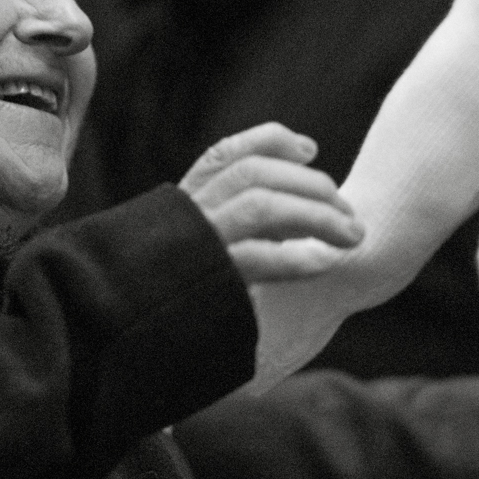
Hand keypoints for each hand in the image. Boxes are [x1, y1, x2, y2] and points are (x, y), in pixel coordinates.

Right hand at [180, 123, 363, 281]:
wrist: (126, 336)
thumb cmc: (181, 292)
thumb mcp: (202, 243)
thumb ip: (235, 218)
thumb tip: (291, 197)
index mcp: (187, 201)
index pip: (229, 153)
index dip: (273, 142)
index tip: (310, 150)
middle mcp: (189, 215)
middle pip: (254, 174)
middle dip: (310, 184)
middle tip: (348, 209)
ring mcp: (196, 246)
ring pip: (260, 206)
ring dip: (316, 215)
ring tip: (352, 236)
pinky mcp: (208, 284)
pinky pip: (257, 258)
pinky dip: (296, 257)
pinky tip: (324, 262)